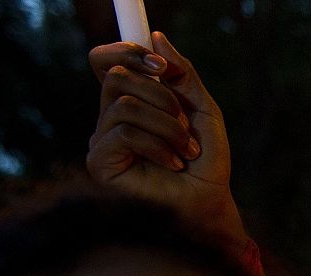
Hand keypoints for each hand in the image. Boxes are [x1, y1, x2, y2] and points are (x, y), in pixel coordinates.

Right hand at [87, 32, 249, 258]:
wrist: (210, 203)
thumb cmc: (206, 163)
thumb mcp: (202, 110)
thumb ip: (182, 74)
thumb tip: (156, 37)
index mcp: (130, 101)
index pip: (106, 61)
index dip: (128, 52)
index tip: (162, 67)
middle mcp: (110, 118)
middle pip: (117, 77)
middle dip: (161, 96)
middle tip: (186, 123)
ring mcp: (102, 140)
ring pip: (125, 105)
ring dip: (168, 126)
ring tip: (187, 149)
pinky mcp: (100, 162)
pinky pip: (124, 133)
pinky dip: (158, 146)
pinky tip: (174, 163)